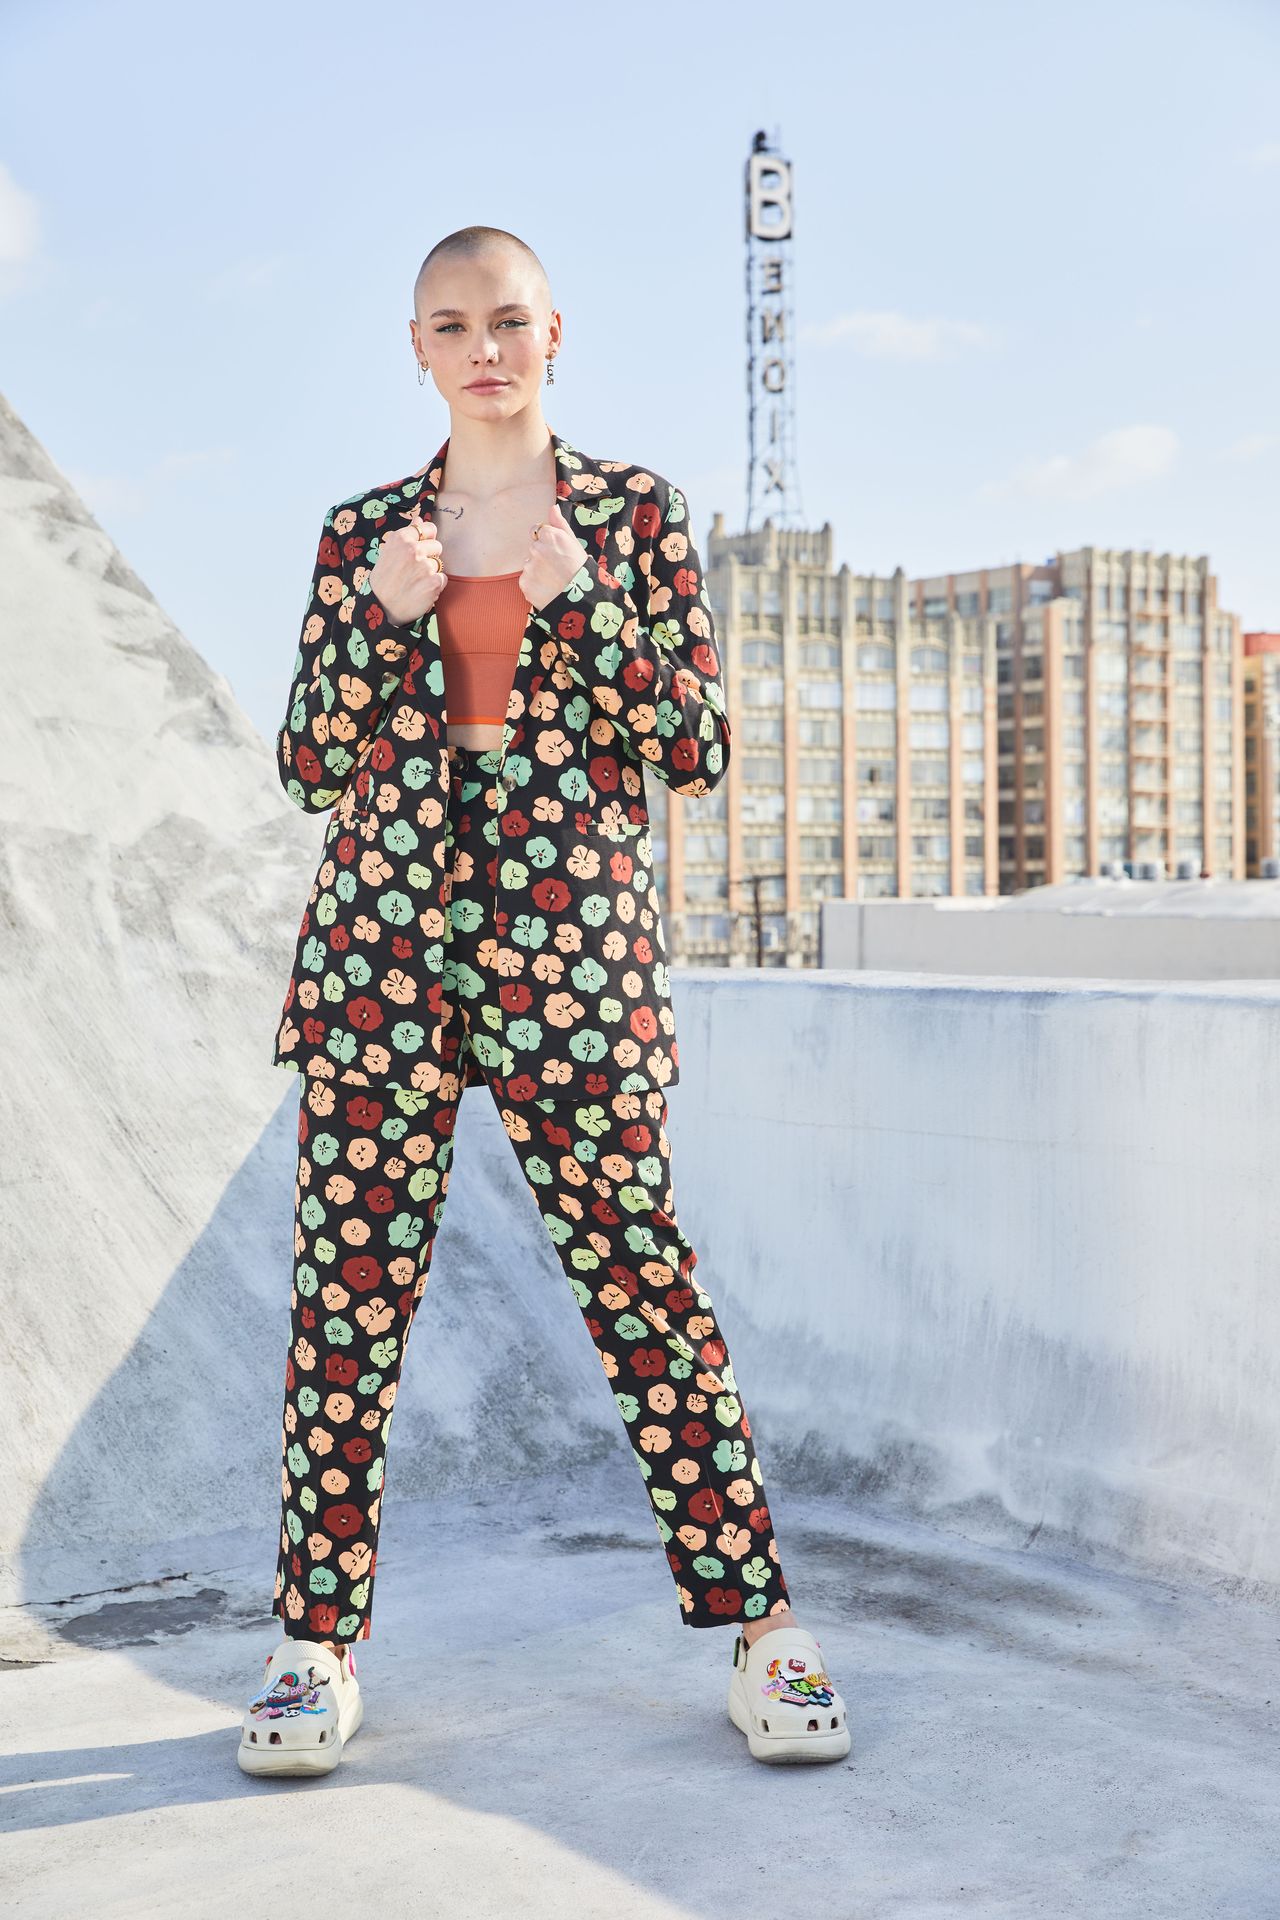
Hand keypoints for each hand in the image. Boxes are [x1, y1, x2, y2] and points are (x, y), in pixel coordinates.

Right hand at [368, 509, 448, 626]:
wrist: (381, 607)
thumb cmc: (384, 579)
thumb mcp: (389, 551)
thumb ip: (407, 535)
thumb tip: (420, 519)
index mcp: (401, 538)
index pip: (429, 528)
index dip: (427, 539)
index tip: (420, 549)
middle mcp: (413, 549)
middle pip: (437, 546)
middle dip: (430, 557)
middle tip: (414, 570)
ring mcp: (424, 566)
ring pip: (439, 563)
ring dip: (432, 572)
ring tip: (415, 582)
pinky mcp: (433, 582)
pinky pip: (443, 579)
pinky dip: (435, 586)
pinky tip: (421, 590)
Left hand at [519, 500, 590, 612]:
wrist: (581, 601)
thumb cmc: (580, 571)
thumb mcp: (575, 544)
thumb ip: (560, 524)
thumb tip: (553, 507)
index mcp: (550, 536)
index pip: (539, 532)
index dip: (549, 544)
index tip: (558, 555)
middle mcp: (537, 548)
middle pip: (533, 548)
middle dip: (542, 557)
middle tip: (558, 570)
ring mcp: (529, 566)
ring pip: (529, 564)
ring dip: (537, 571)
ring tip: (553, 581)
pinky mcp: (524, 583)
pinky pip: (526, 580)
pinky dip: (534, 585)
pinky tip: (547, 589)